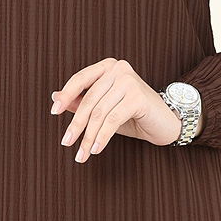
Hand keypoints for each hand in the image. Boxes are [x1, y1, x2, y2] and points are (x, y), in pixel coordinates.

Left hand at [50, 57, 192, 161]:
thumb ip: (82, 102)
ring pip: (99, 112)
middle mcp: (118, 69)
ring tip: (81, 154)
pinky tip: (96, 149)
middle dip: (77, 124)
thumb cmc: (133, 115)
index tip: (54, 112)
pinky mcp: (137, 96)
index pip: (80, 79)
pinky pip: (112, 119)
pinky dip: (102, 136)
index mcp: (107, 67)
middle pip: (89, 99)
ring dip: (88, 136)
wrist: (166, 123)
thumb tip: (55, 97)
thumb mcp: (104, 109)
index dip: (66, 95)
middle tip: (66, 142)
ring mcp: (128, 81)